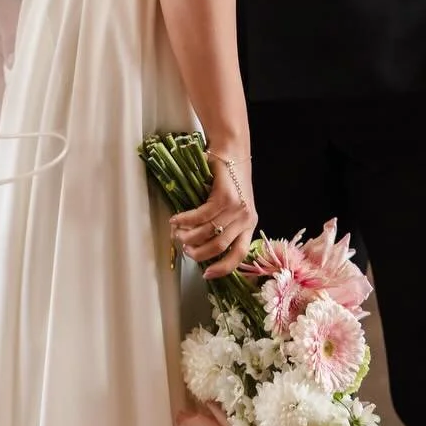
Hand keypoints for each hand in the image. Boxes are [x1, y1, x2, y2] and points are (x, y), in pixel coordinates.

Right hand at [169, 148, 256, 279]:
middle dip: (198, 253)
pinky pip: (200, 216)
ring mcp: (236, 208)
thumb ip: (223, 225)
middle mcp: (246, 219)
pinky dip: (185, 220)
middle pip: (219, 247)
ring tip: (176, 234)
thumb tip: (199, 246)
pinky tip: (175, 219)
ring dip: (188, 236)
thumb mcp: (232, 206)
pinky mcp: (224, 197)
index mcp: (249, 224)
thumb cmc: (228, 179)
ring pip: (208, 233)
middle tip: (184, 250)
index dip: (223, 268)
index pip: (240, 255)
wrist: (231, 151)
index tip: (206, 275)